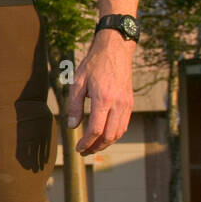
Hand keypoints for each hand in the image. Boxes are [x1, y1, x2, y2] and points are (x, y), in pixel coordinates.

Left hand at [66, 30, 134, 153]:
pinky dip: (114, 134)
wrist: (115, 50)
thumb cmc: (94, 64)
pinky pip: (124, 125)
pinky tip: (103, 136)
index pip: (96, 129)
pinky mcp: (130, 103)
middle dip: (95, 147)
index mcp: (103, 98)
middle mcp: (118, 103)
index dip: (86, 142)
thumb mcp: (78, 82)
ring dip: (105, 143)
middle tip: (84, 151)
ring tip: (92, 147)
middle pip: (109, 135)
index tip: (78, 148)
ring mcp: (127, 104)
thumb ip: (74, 105)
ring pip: (119, 132)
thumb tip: (72, 125)